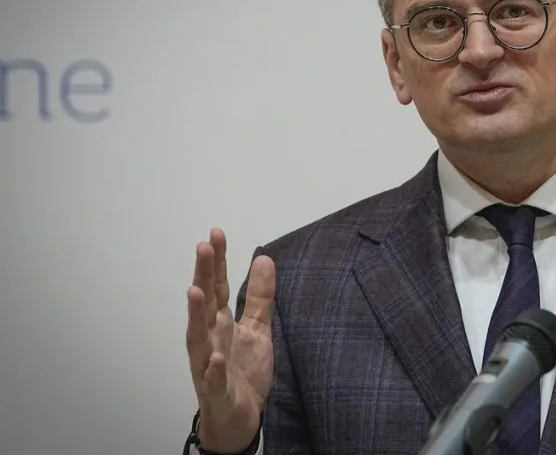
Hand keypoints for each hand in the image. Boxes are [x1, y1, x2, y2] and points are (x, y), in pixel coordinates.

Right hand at [186, 228, 275, 452]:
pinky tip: (218, 357)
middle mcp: (209, 338)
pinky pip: (214, 378)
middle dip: (203, 275)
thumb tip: (263, 258)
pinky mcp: (216, 390)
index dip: (216, 261)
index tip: (215, 234)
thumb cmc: (242, 372)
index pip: (217, 286)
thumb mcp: (257, 328)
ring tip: (195, 291)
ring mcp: (209, 364)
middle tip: (203, 247)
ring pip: (198, 337)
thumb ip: (259, 296)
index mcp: (220, 322)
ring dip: (196, 315)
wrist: (239, 417)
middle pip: (204, 302)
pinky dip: (215, 368)